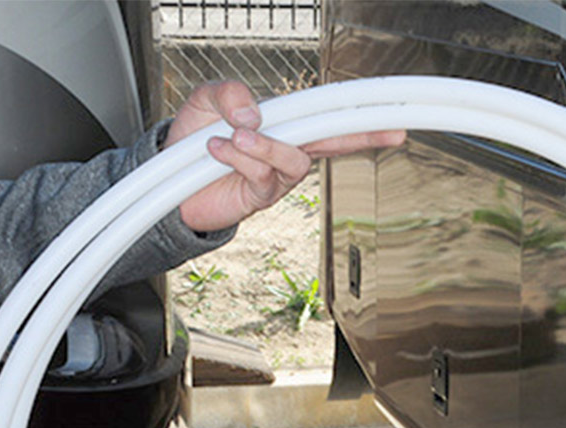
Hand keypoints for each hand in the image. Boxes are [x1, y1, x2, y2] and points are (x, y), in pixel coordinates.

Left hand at [164, 80, 404, 232]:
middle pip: (336, 140)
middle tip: (395, 131)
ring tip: (234, 137)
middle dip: (364, 134)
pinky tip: (217, 150)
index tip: (392, 108)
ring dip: (265, 145)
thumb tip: (256, 114)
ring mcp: (278, 176)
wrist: (169, 177)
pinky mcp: (261, 196)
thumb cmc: (194, 138)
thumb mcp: (207, 99)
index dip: (360, 108)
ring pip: (294, 159)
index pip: (328, 111)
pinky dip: (239, 157)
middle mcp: (288, 149)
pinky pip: (263, 175)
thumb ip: (231, 93)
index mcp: (284, 122)